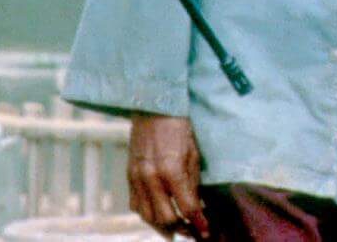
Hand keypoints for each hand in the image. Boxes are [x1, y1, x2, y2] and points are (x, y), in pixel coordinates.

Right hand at [127, 113, 207, 237]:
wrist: (154, 108)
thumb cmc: (179, 128)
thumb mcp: (193, 154)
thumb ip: (193, 183)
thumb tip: (198, 207)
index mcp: (172, 170)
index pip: (187, 208)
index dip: (199, 224)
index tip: (207, 233)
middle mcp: (151, 178)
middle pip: (166, 218)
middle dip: (182, 230)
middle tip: (193, 233)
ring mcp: (137, 178)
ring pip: (148, 217)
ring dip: (162, 228)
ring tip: (175, 231)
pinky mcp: (129, 176)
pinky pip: (135, 205)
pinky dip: (147, 215)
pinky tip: (158, 217)